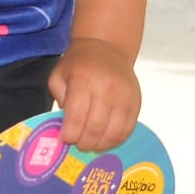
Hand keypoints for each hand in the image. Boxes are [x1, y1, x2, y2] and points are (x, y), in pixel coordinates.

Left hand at [47, 37, 140, 151]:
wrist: (106, 48)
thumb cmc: (78, 64)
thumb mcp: (59, 75)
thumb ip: (59, 99)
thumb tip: (64, 127)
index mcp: (83, 80)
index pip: (76, 115)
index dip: (69, 133)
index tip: (65, 139)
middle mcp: (106, 88)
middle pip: (95, 127)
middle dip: (84, 142)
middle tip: (78, 145)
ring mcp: (124, 97)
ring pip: (113, 133)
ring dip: (100, 145)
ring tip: (91, 144)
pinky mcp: (135, 103)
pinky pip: (127, 129)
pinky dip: (115, 140)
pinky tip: (105, 140)